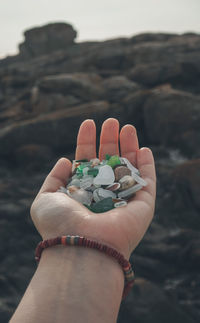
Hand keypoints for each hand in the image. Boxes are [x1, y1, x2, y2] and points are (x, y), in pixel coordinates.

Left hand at [31, 118, 155, 257]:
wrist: (81, 247)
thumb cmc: (60, 224)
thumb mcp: (46, 197)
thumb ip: (54, 178)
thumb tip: (66, 159)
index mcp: (83, 191)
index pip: (87, 161)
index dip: (87, 141)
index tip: (88, 123)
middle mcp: (103, 193)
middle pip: (109, 161)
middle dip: (109, 140)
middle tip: (111, 121)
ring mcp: (124, 199)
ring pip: (129, 168)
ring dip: (129, 146)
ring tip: (127, 126)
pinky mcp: (143, 205)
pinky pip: (147, 182)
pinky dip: (148, 166)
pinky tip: (144, 149)